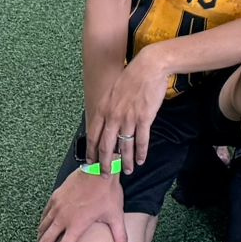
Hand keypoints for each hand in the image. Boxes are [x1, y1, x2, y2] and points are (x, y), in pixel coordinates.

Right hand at [35, 169, 127, 241]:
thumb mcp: (116, 216)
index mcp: (76, 226)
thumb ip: (120, 238)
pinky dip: (42, 227)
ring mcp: (56, 207)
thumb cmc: (108, 193)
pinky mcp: (54, 198)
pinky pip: (44, 216)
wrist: (99, 167)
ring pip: (42, 230)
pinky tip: (44, 232)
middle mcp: (62, 218)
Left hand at [89, 51, 168, 175]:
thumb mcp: (112, 91)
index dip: (91, 151)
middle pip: (106, 145)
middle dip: (105, 163)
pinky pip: (141, 140)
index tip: (91, 162)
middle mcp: (113, 115)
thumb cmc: (132, 77)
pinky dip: (141, 152)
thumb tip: (105, 121)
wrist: (149, 67)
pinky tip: (140, 159)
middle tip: (106, 174)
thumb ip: (107, 108)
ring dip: (125, 161)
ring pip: (124, 146)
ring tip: (127, 170)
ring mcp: (128, 118)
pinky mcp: (144, 118)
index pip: (93, 136)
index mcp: (103, 108)